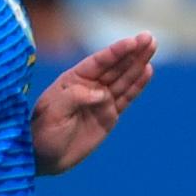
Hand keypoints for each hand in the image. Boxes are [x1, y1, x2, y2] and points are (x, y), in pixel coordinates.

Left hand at [31, 32, 156, 174]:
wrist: (43, 157)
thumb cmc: (42, 132)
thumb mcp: (53, 112)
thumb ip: (75, 97)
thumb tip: (102, 93)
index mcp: (73, 80)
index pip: (99, 62)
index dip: (116, 51)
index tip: (133, 41)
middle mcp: (89, 87)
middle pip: (115, 66)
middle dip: (133, 52)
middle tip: (150, 38)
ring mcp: (100, 101)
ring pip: (124, 79)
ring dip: (138, 63)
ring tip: (152, 47)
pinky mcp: (109, 116)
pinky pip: (126, 98)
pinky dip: (137, 85)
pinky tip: (147, 71)